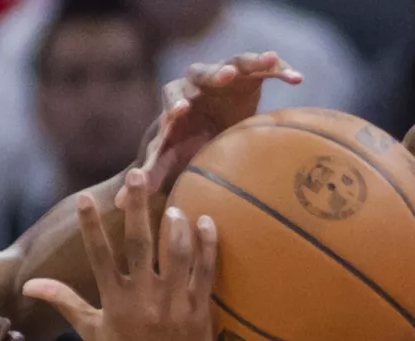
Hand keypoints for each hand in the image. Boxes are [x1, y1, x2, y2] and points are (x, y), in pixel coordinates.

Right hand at [22, 171, 216, 340]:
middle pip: (139, 244)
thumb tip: (29, 286)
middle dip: (137, 208)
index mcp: (115, 301)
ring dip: (176, 225)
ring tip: (174, 206)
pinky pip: (206, 271)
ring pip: (176, 254)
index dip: (91, 226)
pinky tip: (207, 222)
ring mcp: (173, 303)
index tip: (85, 198)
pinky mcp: (199, 310)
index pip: (99, 256)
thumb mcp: (92, 332)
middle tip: (139, 175)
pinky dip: (208, 245)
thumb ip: (65, 302)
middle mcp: (143, 299)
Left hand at [138, 52, 302, 190]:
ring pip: (234, 63)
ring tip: (266, 62)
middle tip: (224, 77)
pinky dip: (278, 68)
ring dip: (248, 63)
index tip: (182, 113)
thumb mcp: (169, 161)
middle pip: (201, 74)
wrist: (208, 123)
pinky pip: (263, 68)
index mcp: (176, 104)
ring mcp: (223, 75)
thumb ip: (149, 176)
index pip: (172, 101)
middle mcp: (197, 84)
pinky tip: (297, 77)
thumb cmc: (185, 145)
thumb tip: (117, 206)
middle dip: (212, 75)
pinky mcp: (247, 74)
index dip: (177, 106)